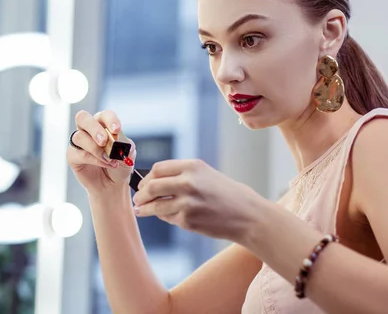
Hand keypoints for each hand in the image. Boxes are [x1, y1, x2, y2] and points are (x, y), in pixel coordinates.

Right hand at [66, 110, 135, 196]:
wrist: (115, 184)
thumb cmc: (121, 164)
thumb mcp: (128, 153)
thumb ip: (124, 143)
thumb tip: (116, 139)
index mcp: (103, 124)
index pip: (104, 115)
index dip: (109, 119)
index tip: (117, 129)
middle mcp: (89, 130)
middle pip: (83, 118)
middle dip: (94, 128)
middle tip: (104, 141)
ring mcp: (79, 143)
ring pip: (79, 137)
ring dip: (96, 149)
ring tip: (110, 159)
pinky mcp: (73, 157)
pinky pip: (78, 154)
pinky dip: (94, 159)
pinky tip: (104, 164)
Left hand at [132, 159, 261, 241]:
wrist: (248, 215)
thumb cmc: (227, 194)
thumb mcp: (206, 175)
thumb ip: (182, 175)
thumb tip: (154, 181)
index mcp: (193, 166)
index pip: (158, 168)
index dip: (148, 177)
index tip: (144, 183)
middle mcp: (188, 182)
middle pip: (152, 186)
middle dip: (142, 193)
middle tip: (139, 198)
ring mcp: (187, 202)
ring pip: (156, 205)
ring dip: (145, 208)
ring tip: (141, 210)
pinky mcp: (188, 220)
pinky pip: (167, 218)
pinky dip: (162, 217)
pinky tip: (163, 216)